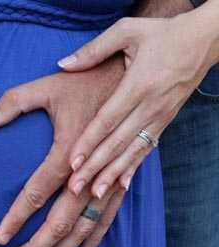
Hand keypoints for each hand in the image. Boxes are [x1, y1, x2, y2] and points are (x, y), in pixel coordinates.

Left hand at [0, 56, 126, 246]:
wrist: (128, 78)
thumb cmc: (85, 82)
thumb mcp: (47, 86)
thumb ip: (15, 101)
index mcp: (69, 150)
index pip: (38, 192)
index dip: (18, 216)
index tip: (2, 236)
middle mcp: (90, 171)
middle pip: (63, 218)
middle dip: (39, 244)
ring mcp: (108, 177)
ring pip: (86, 224)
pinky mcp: (121, 177)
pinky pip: (110, 214)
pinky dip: (96, 235)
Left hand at [58, 12, 218, 198]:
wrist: (204, 40)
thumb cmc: (162, 34)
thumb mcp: (127, 31)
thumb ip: (94, 49)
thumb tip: (63, 64)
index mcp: (138, 85)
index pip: (108, 119)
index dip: (89, 142)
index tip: (72, 162)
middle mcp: (150, 106)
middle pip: (117, 142)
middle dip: (95, 167)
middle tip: (74, 189)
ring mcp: (160, 116)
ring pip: (132, 151)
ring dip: (112, 174)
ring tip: (94, 194)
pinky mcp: (165, 121)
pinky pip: (147, 148)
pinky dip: (133, 167)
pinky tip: (122, 185)